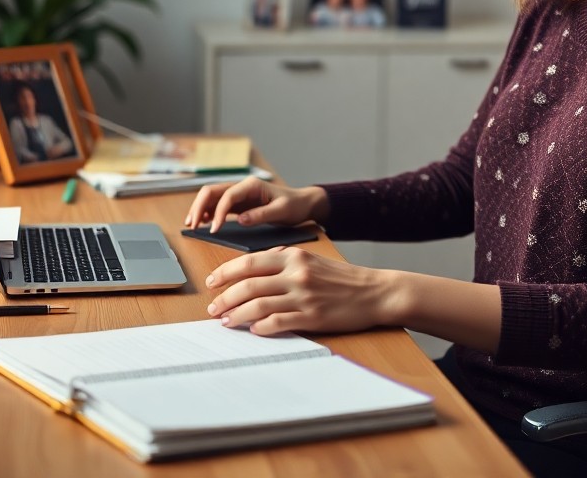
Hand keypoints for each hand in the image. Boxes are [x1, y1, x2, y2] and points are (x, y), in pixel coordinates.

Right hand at [184, 177, 328, 232]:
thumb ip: (262, 214)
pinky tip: (202, 224)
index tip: (214, 230)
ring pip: (211, 197)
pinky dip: (208, 213)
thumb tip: (241, 220)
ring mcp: (238, 195)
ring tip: (191, 225)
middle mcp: (242, 187)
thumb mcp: (282, 211)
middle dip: (199, 207)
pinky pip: (217, 205)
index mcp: (252, 185)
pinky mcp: (238, 203)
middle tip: (192, 225)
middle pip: (212, 191)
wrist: (301, 203)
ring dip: (200, 209)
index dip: (218, 212)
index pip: (228, 196)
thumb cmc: (294, 205)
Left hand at [205, 247, 389, 335]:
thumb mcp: (312, 259)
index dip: (225, 272)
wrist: (375, 292)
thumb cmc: (342, 277)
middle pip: (248, 285)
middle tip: (212, 308)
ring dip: (236, 315)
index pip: (249, 262)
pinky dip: (261, 327)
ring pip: (258, 305)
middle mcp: (296, 274)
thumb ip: (285, 260)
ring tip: (225, 321)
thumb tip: (256, 267)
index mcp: (293, 256)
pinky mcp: (312, 317)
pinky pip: (278, 323)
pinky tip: (253, 330)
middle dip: (224, 298)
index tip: (212, 282)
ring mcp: (303, 297)